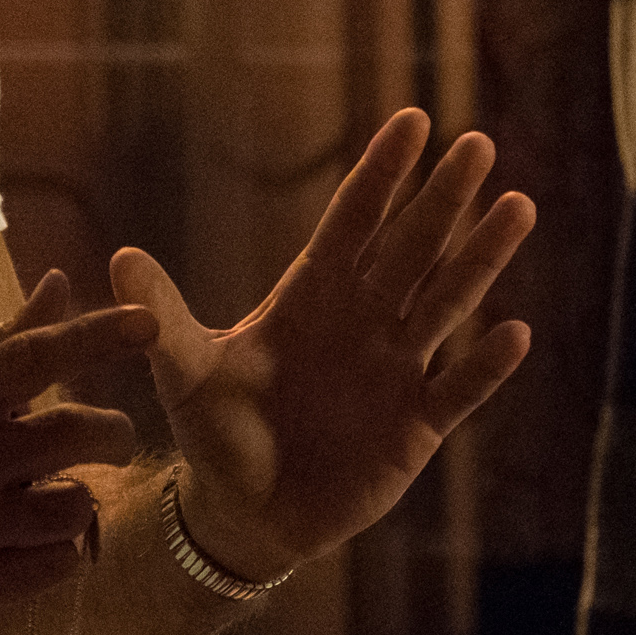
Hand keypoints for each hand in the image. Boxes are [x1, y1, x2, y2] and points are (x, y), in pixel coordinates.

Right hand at [0, 271, 152, 634]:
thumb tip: (58, 283)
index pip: (32, 356)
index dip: (97, 336)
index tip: (148, 323)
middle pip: (73, 432)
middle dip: (113, 432)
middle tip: (110, 438)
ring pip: (75, 505)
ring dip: (81, 498)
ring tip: (53, 498)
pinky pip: (58, 565)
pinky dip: (63, 551)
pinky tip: (36, 542)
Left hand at [108, 109, 534, 582]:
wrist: (246, 512)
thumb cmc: (217, 432)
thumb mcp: (184, 369)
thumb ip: (163, 314)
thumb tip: (117, 258)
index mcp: (312, 295)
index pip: (354, 221)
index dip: (382, 174)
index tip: (413, 121)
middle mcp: (364, 320)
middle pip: (411, 248)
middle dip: (444, 199)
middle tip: (478, 144)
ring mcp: (396, 369)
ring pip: (448, 302)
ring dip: (482, 258)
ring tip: (518, 207)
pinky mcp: (416, 426)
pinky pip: (458, 389)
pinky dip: (486, 366)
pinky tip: (516, 332)